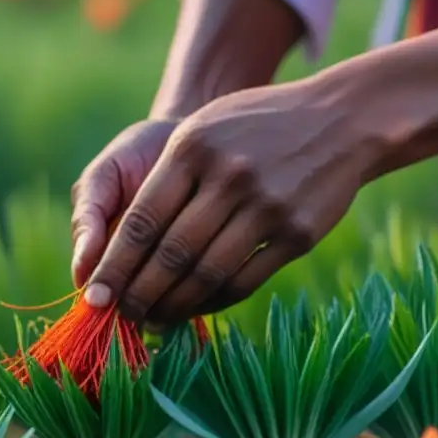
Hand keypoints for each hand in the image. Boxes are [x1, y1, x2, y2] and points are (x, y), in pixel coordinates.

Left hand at [82, 79, 383, 324]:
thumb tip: (120, 234)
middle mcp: (227, 177)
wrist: (342, 119)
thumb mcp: (207, 126)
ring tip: (156, 318)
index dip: (114, 266)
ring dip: (175, 305)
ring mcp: (266, 206)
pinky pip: (245, 280)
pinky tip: (200, 305)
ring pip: (206, 275)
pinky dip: (216, 300)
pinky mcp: (296, 233)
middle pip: (169, 255)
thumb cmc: (260, 124)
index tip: (95, 294)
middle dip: (138, 295)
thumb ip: (168, 172)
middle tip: (122, 315)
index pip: (140, 222)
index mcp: (192, 148)